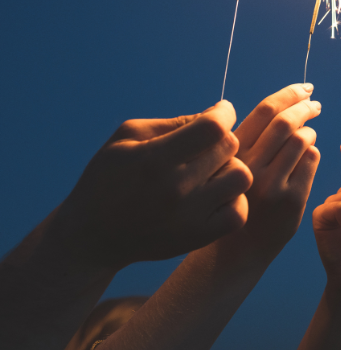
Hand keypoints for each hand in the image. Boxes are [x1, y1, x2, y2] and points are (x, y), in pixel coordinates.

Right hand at [57, 101, 252, 268]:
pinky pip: (239, 213)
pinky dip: (234, 200)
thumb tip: (215, 113)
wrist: (91, 237)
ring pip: (241, 177)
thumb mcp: (127, 138)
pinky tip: (216, 195)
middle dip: (222, 138)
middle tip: (206, 146)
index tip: (220, 112)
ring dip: (230, 168)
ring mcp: (190, 216)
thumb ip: (173, 123)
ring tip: (211, 171)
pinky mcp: (198, 237)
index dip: (223, 113)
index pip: (212, 128)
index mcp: (155, 159)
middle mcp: (176, 188)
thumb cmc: (108, 178)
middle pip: (229, 148)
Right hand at [233, 84, 320, 255]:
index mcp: (232, 153)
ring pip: (302, 139)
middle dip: (305, 107)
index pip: (264, 111)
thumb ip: (252, 138)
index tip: (304, 88)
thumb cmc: (239, 196)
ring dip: (309, 130)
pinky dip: (313, 152)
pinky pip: (311, 160)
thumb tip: (284, 103)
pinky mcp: (291, 200)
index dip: (288, 93)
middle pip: (286, 122)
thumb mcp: (234, 164)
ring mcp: (271, 184)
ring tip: (308, 133)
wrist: (240, 246)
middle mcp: (249, 167)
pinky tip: (306, 156)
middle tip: (315, 103)